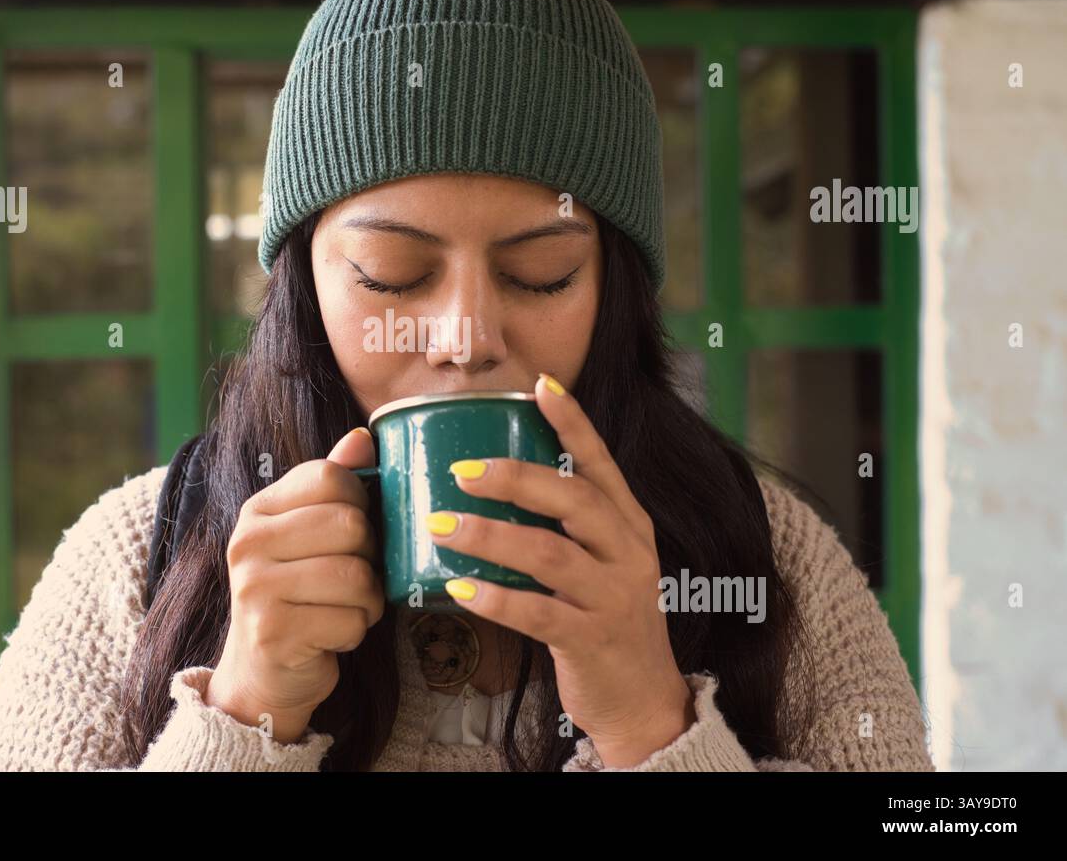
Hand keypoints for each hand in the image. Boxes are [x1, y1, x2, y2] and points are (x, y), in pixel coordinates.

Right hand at [207, 427, 385, 743]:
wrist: (263, 673)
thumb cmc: (299, 595)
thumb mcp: (310, 535)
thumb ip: (334, 485)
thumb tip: (363, 438)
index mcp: (258, 510)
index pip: (331, 476)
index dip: (361, 503)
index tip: (351, 532)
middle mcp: (248, 543)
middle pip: (350, 524)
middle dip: (369, 557)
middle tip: (354, 577)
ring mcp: (255, 588)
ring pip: (356, 575)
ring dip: (367, 600)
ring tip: (347, 607)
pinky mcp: (273, 633)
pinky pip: (349, 620)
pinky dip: (356, 632)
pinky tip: (333, 635)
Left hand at [428, 372, 695, 767]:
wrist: (643, 700)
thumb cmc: (606, 620)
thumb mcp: (601, 563)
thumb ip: (564, 526)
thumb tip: (493, 484)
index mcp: (628, 525)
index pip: (600, 463)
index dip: (572, 422)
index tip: (540, 385)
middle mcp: (627, 553)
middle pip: (573, 500)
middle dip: (515, 478)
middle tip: (460, 470)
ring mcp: (614, 597)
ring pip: (549, 555)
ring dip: (491, 536)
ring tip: (442, 526)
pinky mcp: (592, 641)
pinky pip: (539, 614)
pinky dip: (497, 599)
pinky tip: (461, 589)